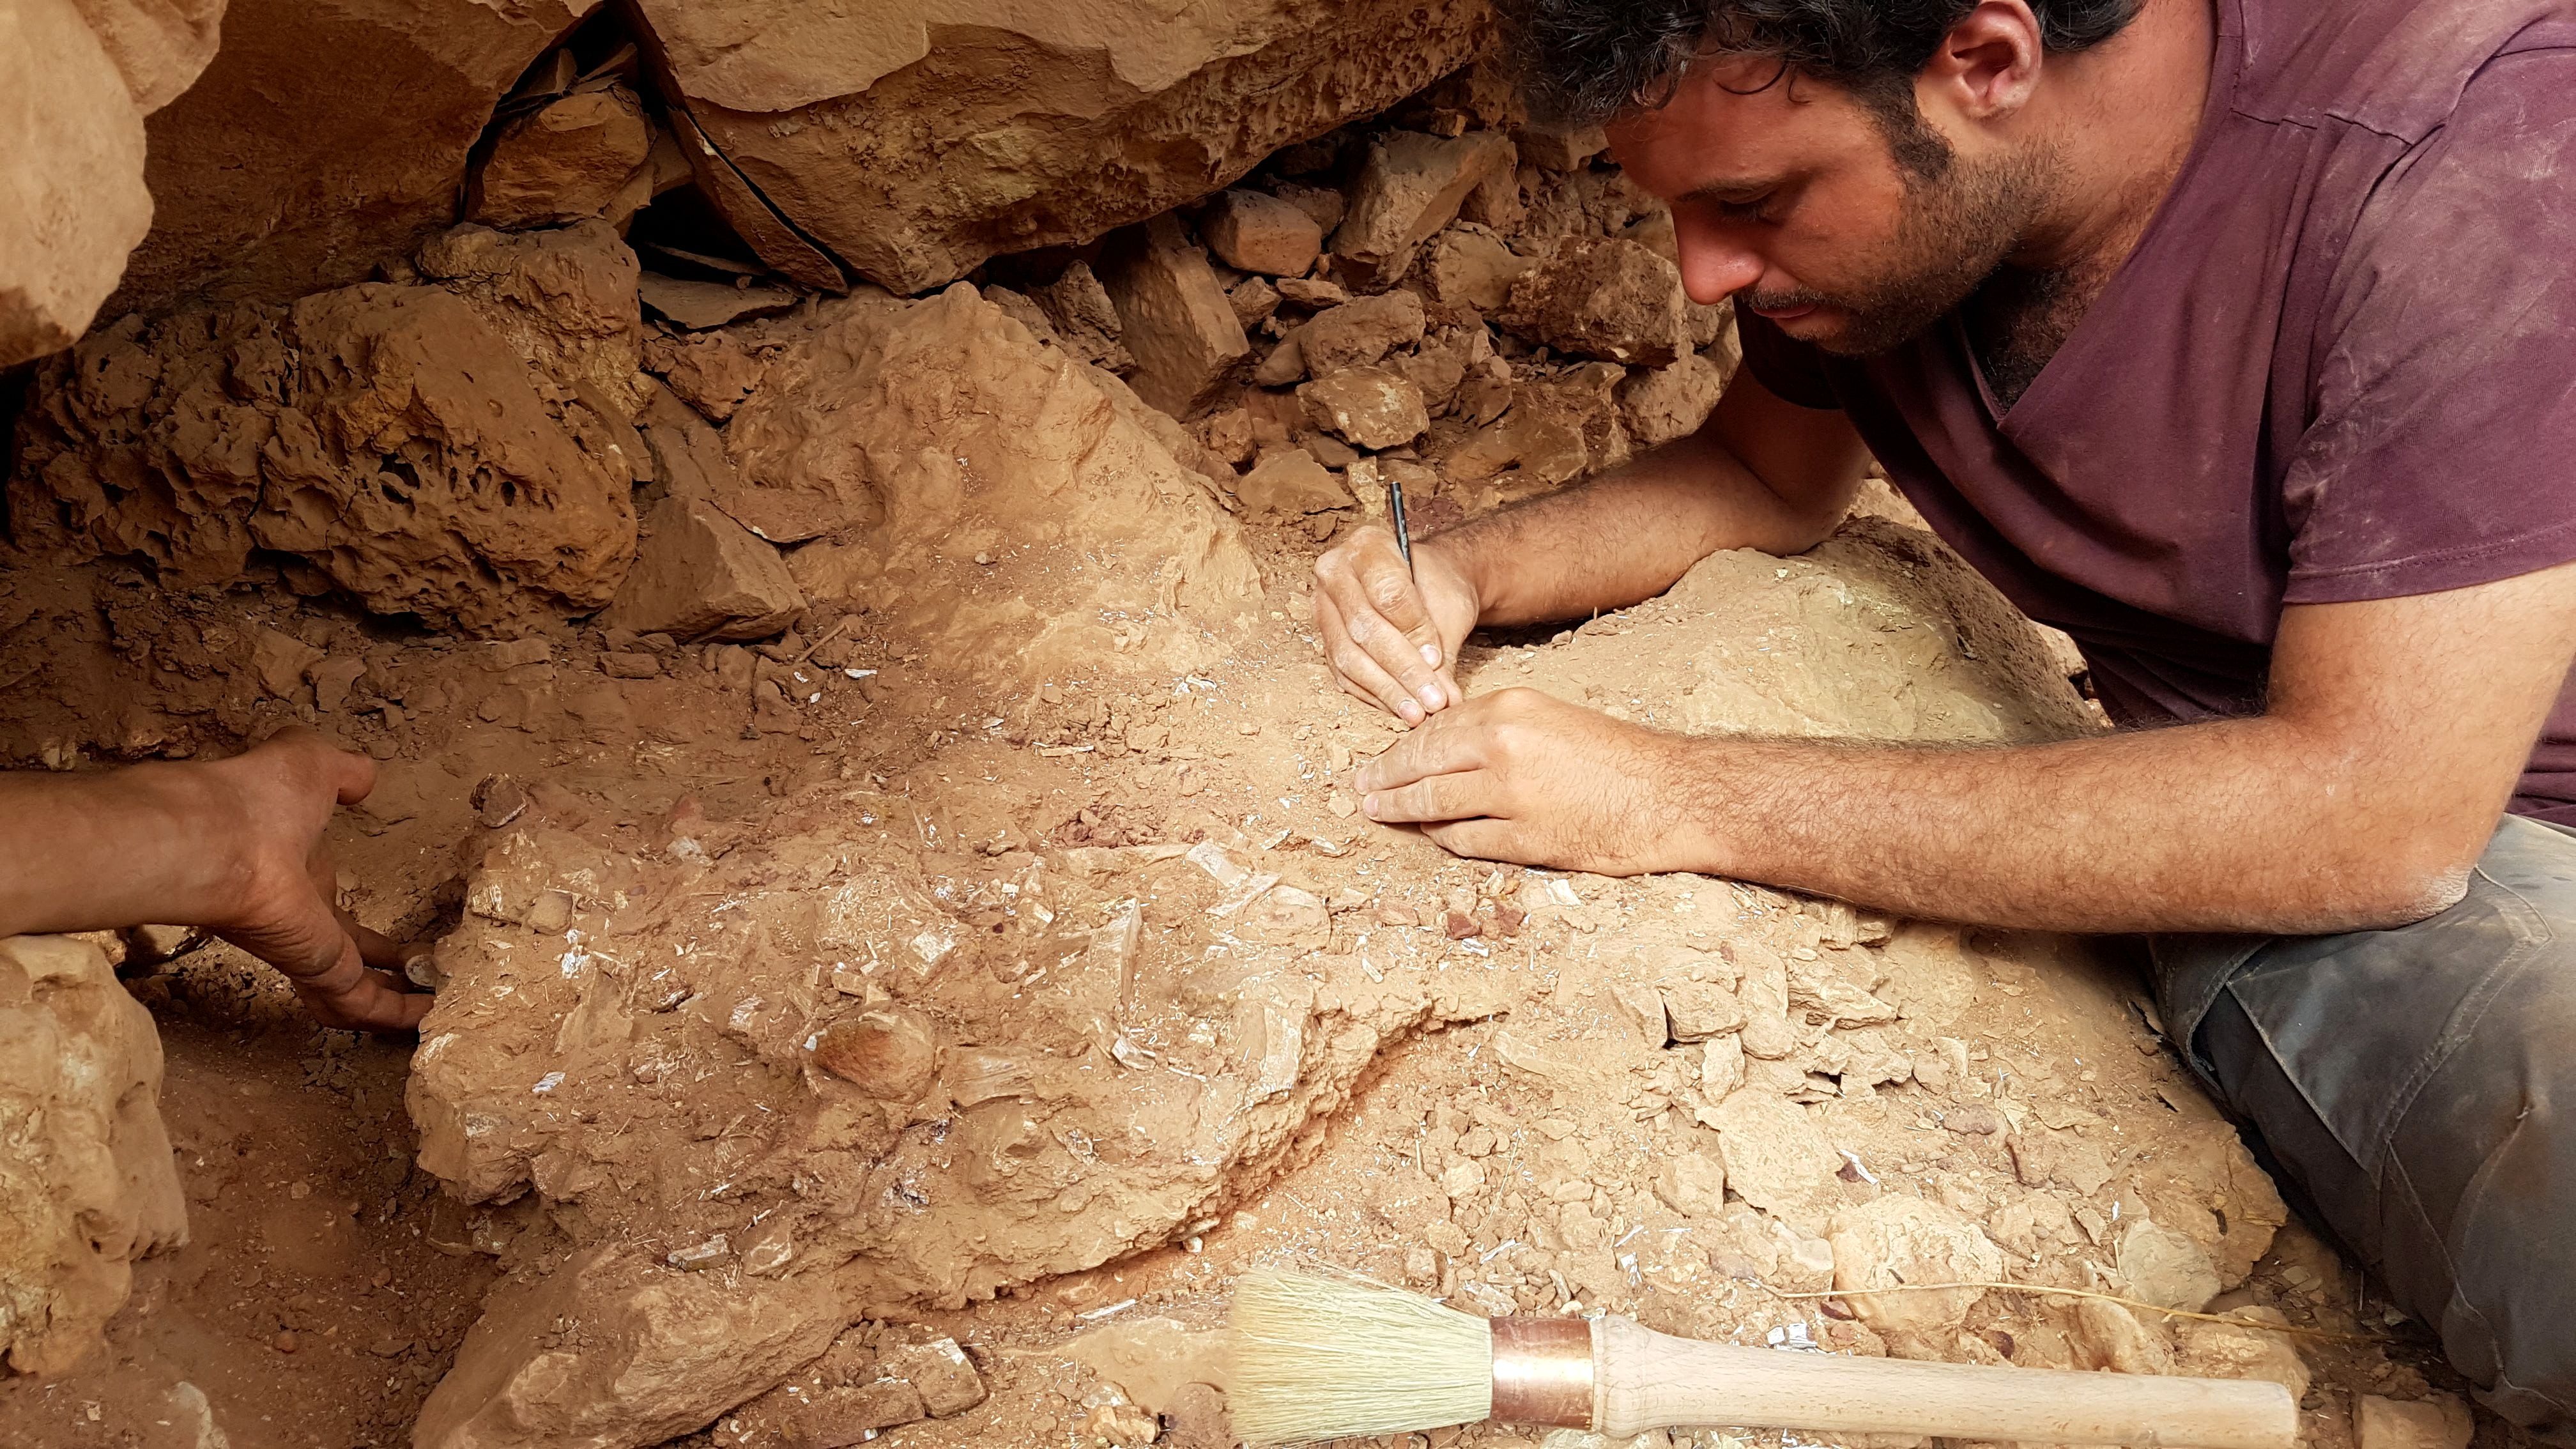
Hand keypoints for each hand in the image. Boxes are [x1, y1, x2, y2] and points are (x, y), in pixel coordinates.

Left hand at [200, 731, 430, 1032]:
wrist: (220, 836)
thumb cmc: (257, 797)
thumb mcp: (310, 764)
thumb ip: (341, 771)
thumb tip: (362, 777)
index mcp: (299, 874)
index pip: (334, 906)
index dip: (359, 918)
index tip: (387, 928)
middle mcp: (303, 918)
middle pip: (347, 953)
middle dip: (381, 968)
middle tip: (419, 974)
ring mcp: (309, 950)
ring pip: (355, 989)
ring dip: (394, 1003)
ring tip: (435, 1011)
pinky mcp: (319, 970)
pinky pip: (363, 1003)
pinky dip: (397, 1014)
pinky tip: (429, 1017)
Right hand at [1312, 526, 1480, 724]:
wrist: (1423, 584)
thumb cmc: (1435, 585)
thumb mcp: (1448, 605)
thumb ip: (1442, 647)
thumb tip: (1443, 697)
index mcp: (1368, 545)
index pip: (1388, 594)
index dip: (1414, 632)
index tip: (1437, 659)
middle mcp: (1335, 571)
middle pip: (1365, 628)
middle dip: (1402, 670)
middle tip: (1431, 699)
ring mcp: (1323, 605)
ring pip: (1350, 657)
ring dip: (1387, 690)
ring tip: (1418, 712)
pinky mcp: (1324, 638)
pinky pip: (1343, 674)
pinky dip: (1373, 695)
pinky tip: (1399, 708)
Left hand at [1354, 688, 1717, 875]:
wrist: (1669, 793)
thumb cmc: (1616, 756)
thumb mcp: (1551, 720)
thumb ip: (1498, 729)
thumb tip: (1444, 747)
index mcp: (1509, 708)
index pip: (1434, 729)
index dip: (1399, 748)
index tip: (1379, 760)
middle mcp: (1503, 747)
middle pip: (1423, 764)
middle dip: (1384, 778)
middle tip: (1360, 790)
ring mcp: (1512, 796)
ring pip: (1434, 804)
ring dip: (1401, 810)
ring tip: (1378, 813)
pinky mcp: (1526, 839)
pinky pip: (1466, 841)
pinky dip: (1443, 838)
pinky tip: (1431, 835)